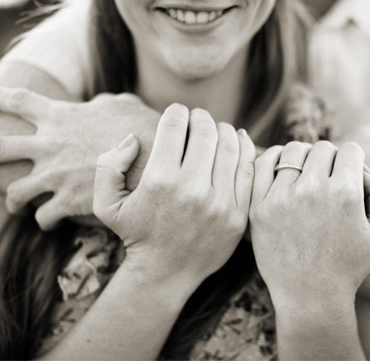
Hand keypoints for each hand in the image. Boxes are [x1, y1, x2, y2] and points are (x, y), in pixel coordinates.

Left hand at [0, 87, 159, 228]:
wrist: (155, 160)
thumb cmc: (143, 128)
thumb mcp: (122, 104)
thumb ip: (102, 102)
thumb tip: (97, 104)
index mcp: (60, 116)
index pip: (20, 100)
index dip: (0, 98)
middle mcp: (49, 145)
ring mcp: (56, 176)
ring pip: (15, 193)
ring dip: (14, 201)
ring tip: (18, 206)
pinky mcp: (69, 201)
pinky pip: (43, 217)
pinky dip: (45, 220)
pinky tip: (51, 221)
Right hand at [93, 105, 255, 282]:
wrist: (166, 273)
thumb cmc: (136, 234)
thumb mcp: (106, 204)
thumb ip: (108, 166)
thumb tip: (132, 139)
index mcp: (160, 180)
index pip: (175, 125)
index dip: (176, 112)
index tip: (177, 113)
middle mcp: (192, 189)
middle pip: (206, 132)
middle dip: (201, 117)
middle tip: (198, 119)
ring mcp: (219, 202)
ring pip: (230, 146)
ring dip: (224, 130)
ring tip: (216, 130)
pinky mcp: (238, 213)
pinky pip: (248, 169)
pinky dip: (245, 148)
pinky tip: (238, 141)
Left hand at [249, 141, 369, 313]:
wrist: (310, 295)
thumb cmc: (350, 265)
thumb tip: (363, 167)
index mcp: (344, 193)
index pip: (350, 150)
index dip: (353, 161)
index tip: (349, 175)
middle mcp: (312, 190)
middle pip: (322, 148)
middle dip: (330, 159)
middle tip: (328, 177)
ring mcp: (281, 198)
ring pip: (293, 151)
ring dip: (303, 157)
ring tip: (306, 173)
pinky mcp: (259, 207)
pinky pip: (262, 164)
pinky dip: (274, 160)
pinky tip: (283, 170)